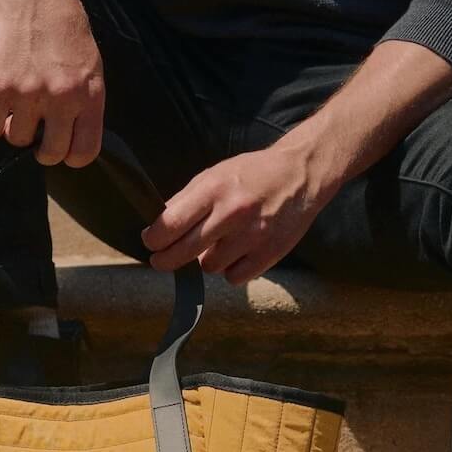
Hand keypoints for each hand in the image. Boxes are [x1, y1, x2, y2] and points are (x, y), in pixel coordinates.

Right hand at [0, 0, 104, 166]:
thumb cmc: (66, 28)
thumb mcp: (91, 66)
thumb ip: (86, 102)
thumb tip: (73, 136)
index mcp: (90, 96)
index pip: (84, 152)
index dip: (71, 156)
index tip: (62, 146)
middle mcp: (62, 100)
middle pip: (50, 154)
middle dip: (42, 149)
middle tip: (37, 131)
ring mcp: (29, 95)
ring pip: (17, 140)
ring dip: (15, 130)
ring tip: (18, 108)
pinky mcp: (0, 87)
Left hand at [141, 142, 334, 285]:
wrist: (301, 174)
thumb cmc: (253, 174)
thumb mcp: (215, 175)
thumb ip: (186, 200)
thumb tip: (157, 227)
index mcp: (215, 189)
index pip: (170, 224)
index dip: (154, 239)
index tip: (150, 243)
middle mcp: (233, 213)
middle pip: (184, 253)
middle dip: (165, 260)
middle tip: (161, 260)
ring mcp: (253, 236)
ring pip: (209, 267)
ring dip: (206, 260)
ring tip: (217, 243)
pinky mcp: (270, 254)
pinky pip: (234, 277)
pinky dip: (231, 269)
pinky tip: (237, 252)